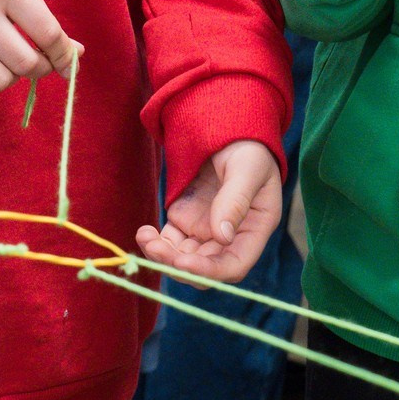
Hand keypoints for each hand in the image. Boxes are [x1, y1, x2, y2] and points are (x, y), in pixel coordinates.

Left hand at [136, 140, 283, 280]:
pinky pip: (168, 242)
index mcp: (254, 229)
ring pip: (183, 258)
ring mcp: (206, 231)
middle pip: (205, 268)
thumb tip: (223, 237)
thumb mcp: (246, 168)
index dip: (210, 271)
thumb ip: (235, 200)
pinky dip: (154, 243)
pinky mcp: (185, 221)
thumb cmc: (246, 146)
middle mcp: (230, 238)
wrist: (226, 128)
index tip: (183, 262)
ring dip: (162, 256)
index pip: (234, 265)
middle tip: (157, 250)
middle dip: (179, 264)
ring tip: (145, 237)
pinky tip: (144, 232)